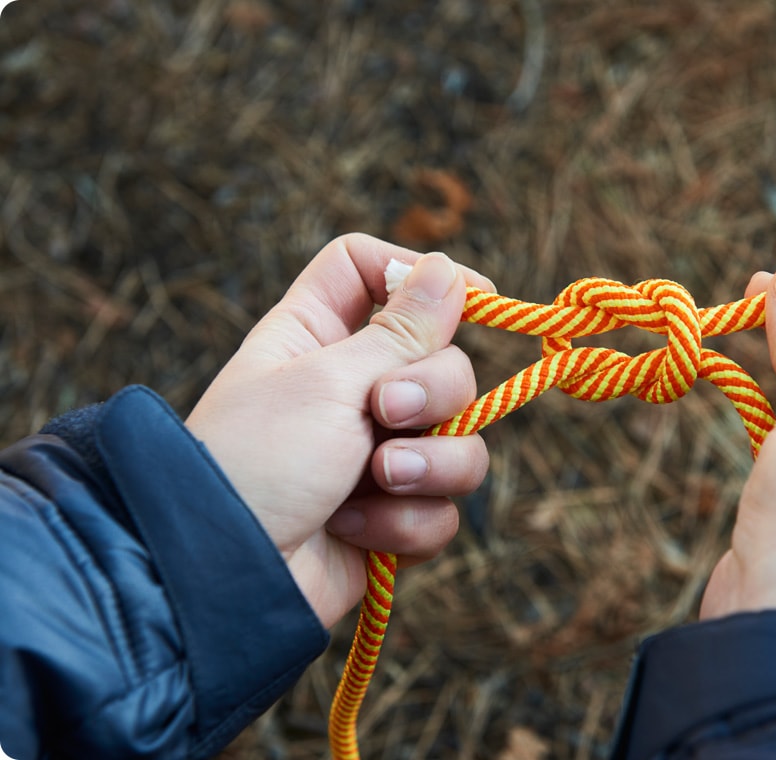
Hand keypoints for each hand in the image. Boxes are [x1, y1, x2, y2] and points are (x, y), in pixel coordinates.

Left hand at [186, 234, 492, 627]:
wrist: (226, 576)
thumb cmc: (260, 460)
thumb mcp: (330, 380)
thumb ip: (402, 330)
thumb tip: (450, 270)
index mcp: (319, 334)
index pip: (375, 271)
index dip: (423, 276)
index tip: (474, 297)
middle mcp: (354, 388)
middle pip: (444, 359)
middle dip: (435, 391)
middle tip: (388, 413)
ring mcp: (377, 453)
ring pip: (461, 438)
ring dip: (432, 463)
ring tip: (379, 481)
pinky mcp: (393, 516)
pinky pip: (444, 506)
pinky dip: (408, 521)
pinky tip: (354, 529)